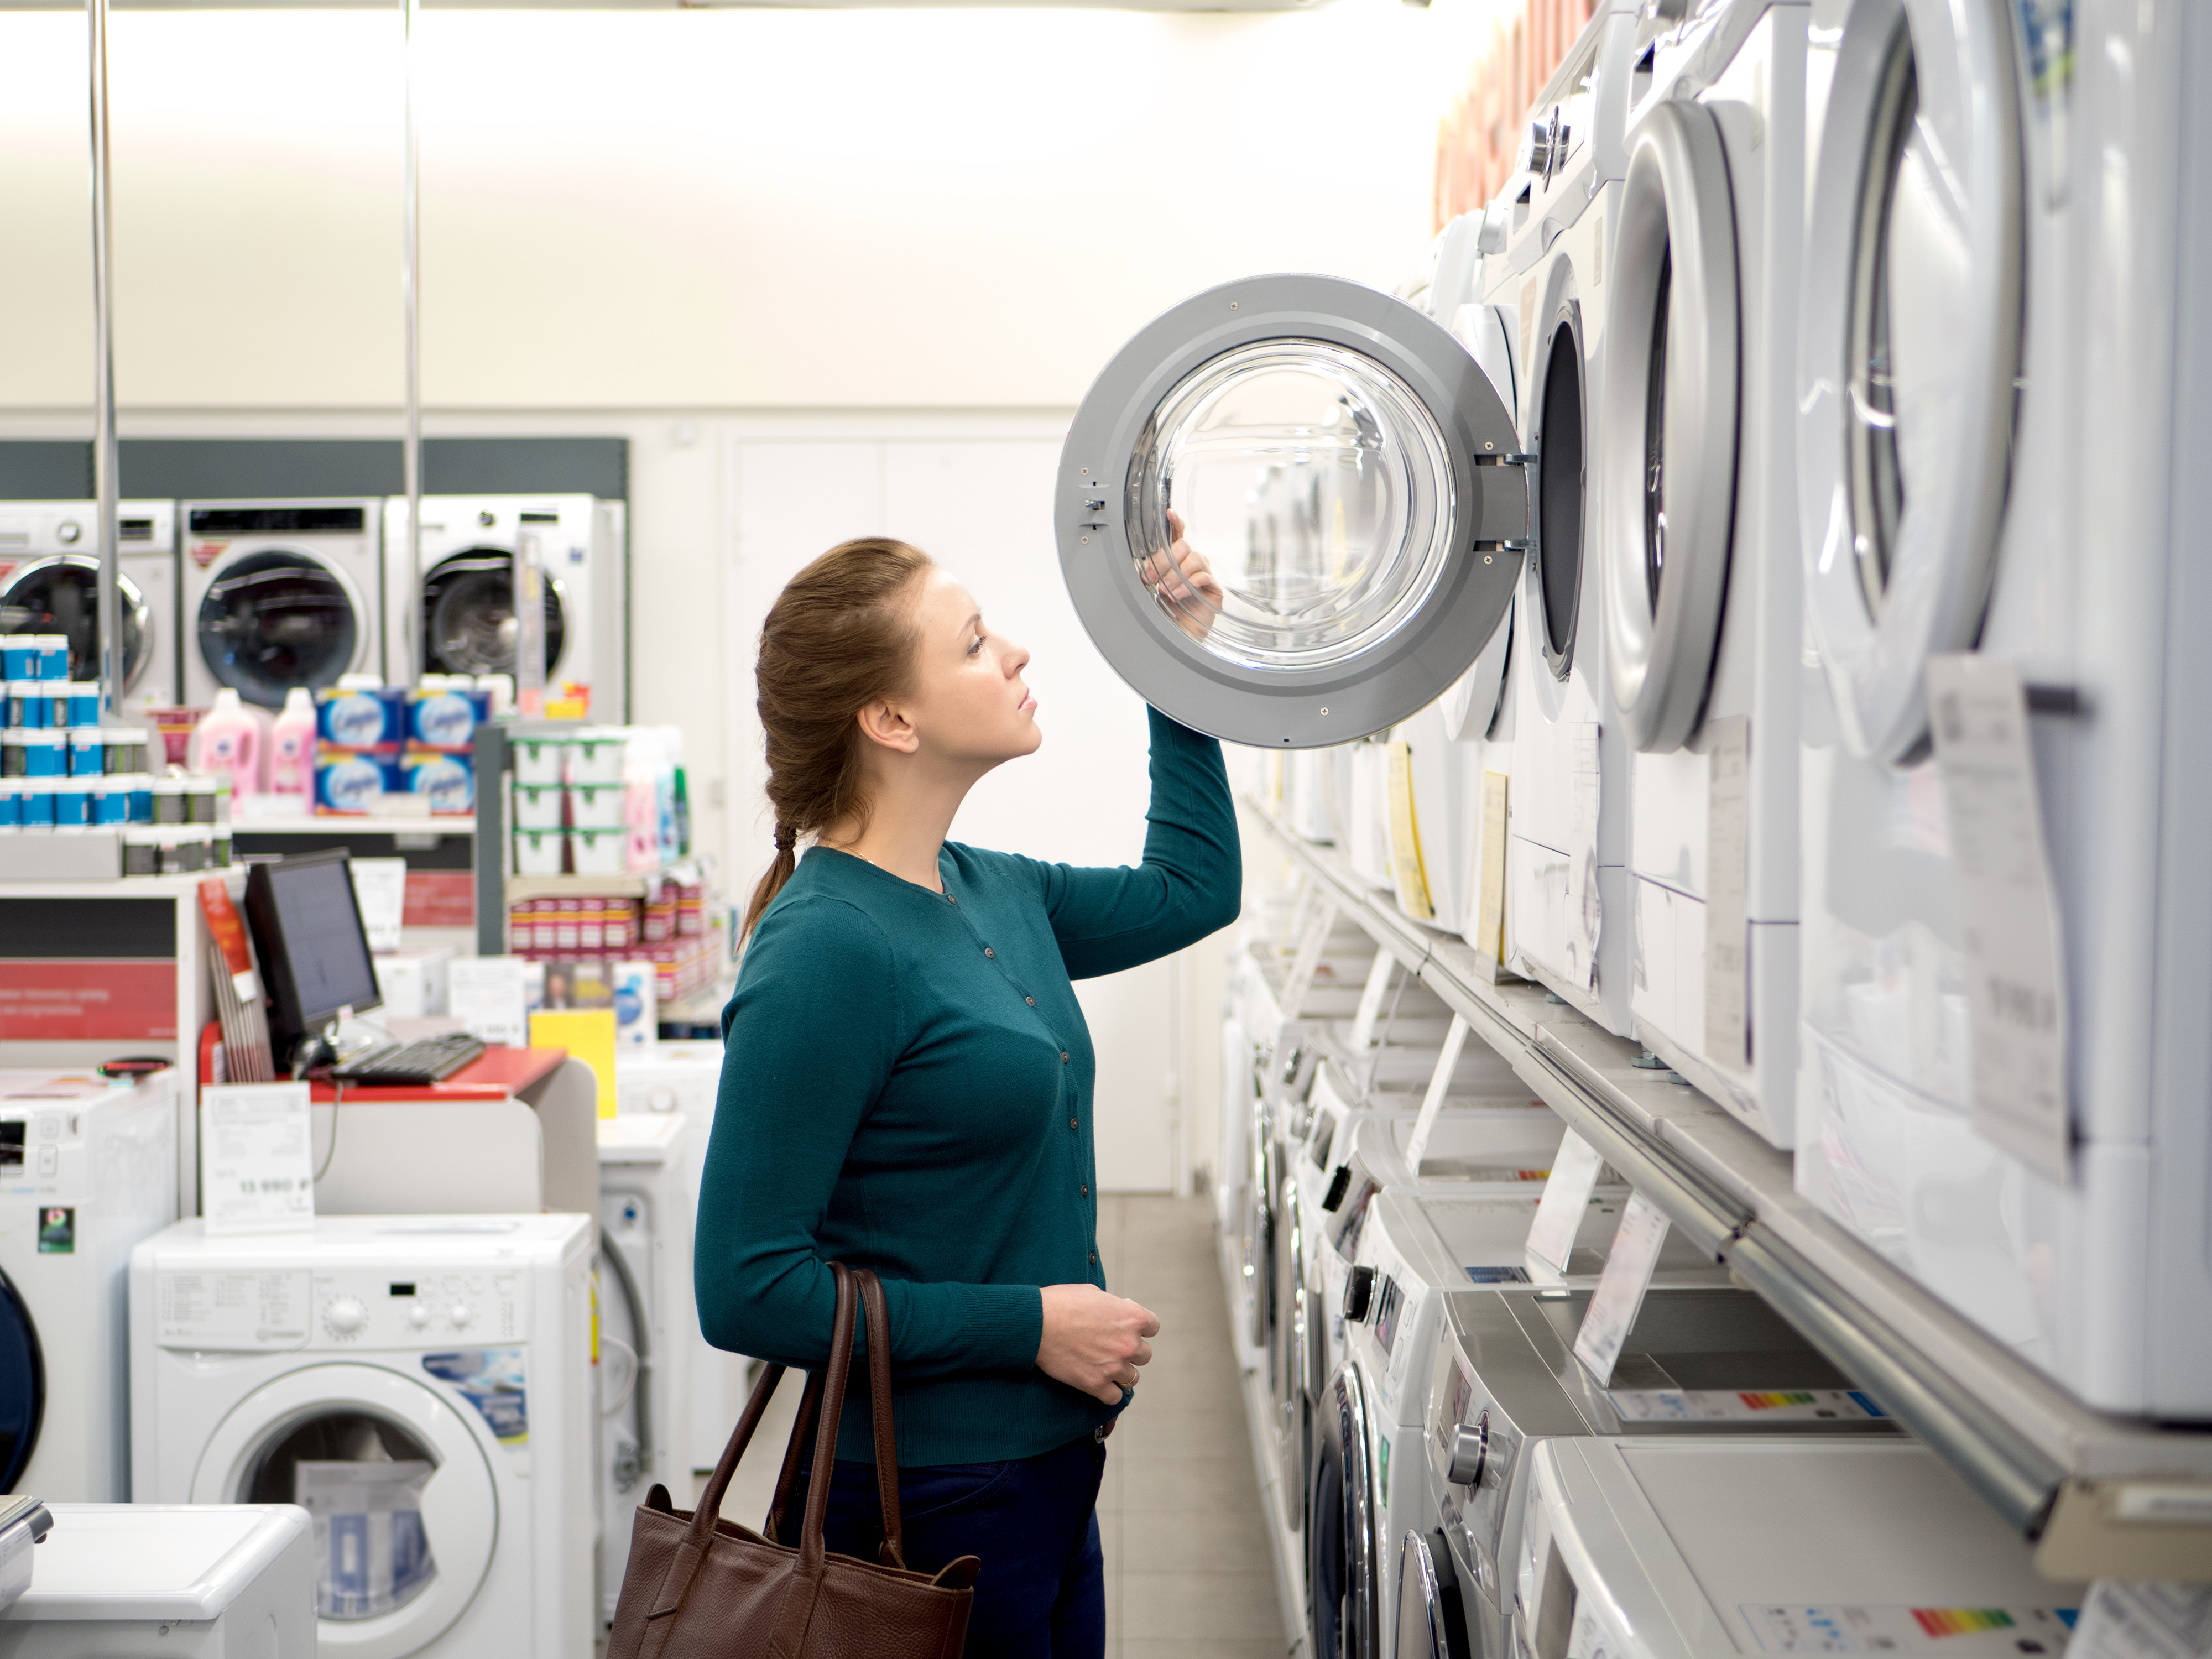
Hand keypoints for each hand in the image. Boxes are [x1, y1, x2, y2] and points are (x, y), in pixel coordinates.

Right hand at [1037, 1283, 1159, 1404]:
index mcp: (1133, 1317)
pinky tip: (1099, 1383)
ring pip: (1133, 1378)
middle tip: (1111, 1347)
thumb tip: (1123, 1311)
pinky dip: (1108, 1392)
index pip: (1153, 1327)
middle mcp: (1129, 1343)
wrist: (1036, 1323)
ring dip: (1121, 1372)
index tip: (1127, 1329)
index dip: (1140, 1328)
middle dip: (1130, 1351)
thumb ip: (1116, 1306)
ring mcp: (1114, 1366)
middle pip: (1145, 1355)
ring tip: (1105, 1366)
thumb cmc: (1062, 1302)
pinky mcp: (1096, 1384)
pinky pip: (1115, 1397)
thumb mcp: (1095, 1293)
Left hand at [1141, 510, 1224, 641]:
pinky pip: (1202, 576)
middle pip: (1182, 546)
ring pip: (1193, 559)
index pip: (1178, 536)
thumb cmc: (1169, 611)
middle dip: (1164, 562)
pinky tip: (1179, 595)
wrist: (1181, 634)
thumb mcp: (1155, 590)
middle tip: (1153, 579)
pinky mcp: (1213, 588)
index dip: (1175, 523)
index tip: (1169, 513)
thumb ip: (1152, 575)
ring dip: (1176, 575)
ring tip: (1166, 591)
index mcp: (1177, 560)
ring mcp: (1204, 574)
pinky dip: (1188, 585)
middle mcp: (1192, 563)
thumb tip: (1141, 569)